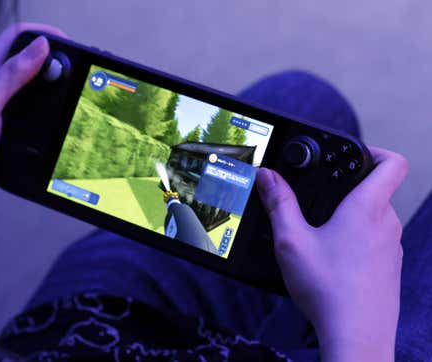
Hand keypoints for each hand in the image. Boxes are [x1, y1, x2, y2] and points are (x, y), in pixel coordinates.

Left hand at [0, 23, 66, 211]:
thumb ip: (11, 74)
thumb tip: (41, 46)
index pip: (14, 40)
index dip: (38, 34)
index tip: (64, 42)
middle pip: (27, 62)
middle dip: (51, 62)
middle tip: (75, 69)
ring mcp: (2, 110)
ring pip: (33, 89)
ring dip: (53, 88)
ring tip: (74, 91)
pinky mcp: (10, 131)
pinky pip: (35, 114)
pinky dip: (50, 113)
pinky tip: (62, 118)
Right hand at [256, 147, 407, 361]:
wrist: (357, 334)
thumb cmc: (328, 288)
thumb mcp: (291, 240)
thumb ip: (279, 203)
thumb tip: (268, 175)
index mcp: (367, 208)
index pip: (392, 161)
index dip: (373, 150)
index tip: (348, 156)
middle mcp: (386, 223)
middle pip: (377, 189)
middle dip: (348, 188)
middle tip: (318, 198)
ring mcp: (391, 247)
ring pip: (375, 216)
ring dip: (351, 216)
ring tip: (319, 233)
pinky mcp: (388, 267)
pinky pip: (375, 240)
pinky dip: (355, 240)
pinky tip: (331, 260)